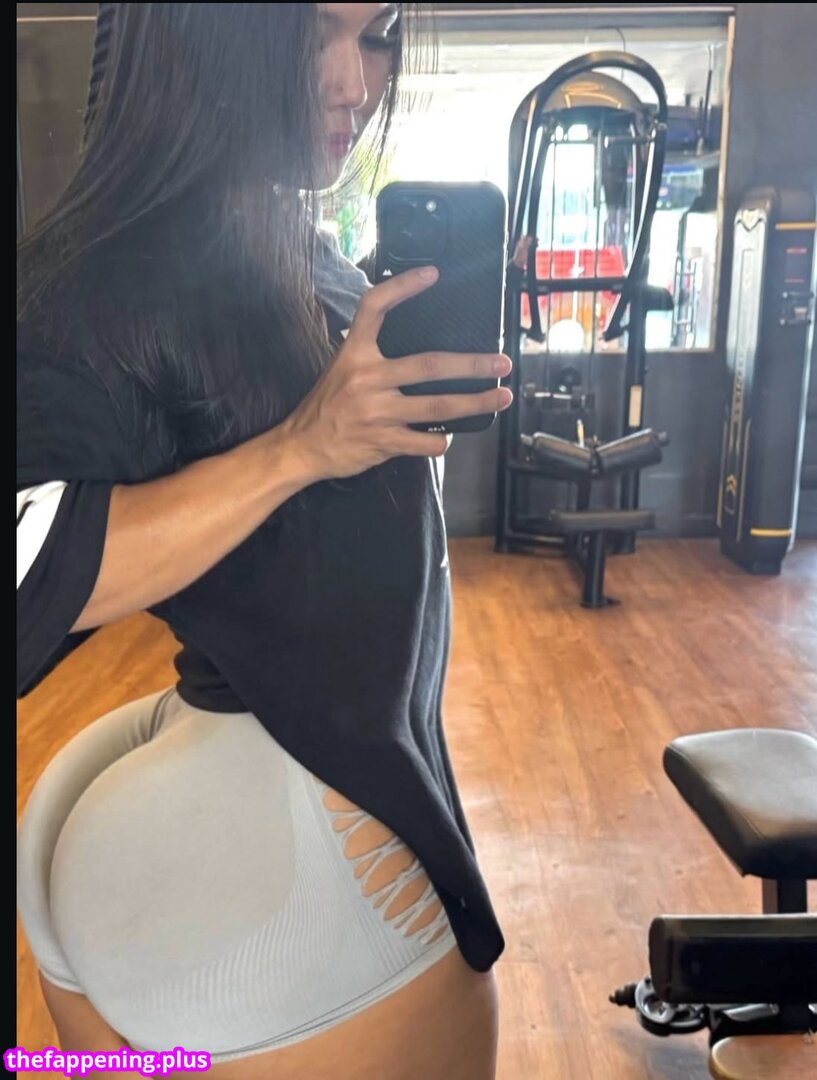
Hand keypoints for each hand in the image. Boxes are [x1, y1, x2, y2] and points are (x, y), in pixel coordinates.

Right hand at [280, 266, 512, 481]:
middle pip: (429, 366)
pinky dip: (442, 440)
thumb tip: (417, 349)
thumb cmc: (327, 406)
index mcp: (354, 354)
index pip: (375, 308)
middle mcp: (366, 379)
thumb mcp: (342, 368)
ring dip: (475, 403)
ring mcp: (377, 412)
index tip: (432, 274)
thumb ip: (374, 355)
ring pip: (437, 407)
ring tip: (501, 396)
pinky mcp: (383, 442)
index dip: (402, 287)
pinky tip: (447, 436)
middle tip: (502, 362)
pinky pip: (426, 442)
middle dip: (471, 365)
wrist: (301, 447)